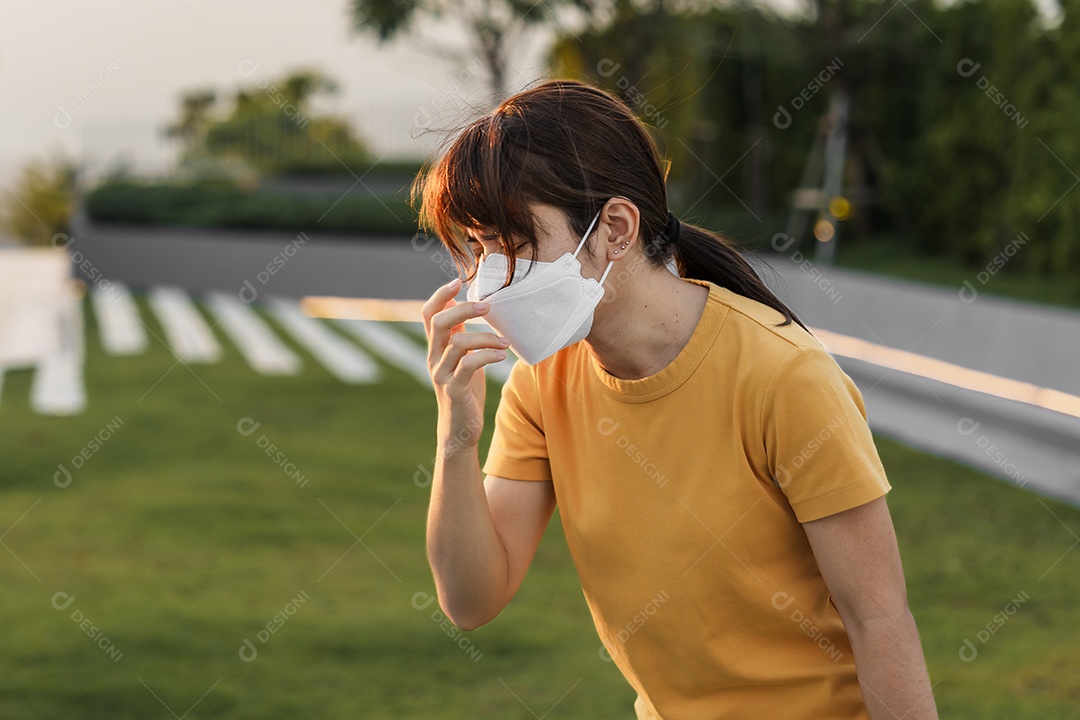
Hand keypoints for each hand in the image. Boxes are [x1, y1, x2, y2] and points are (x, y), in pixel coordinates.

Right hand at [423, 277, 510, 451]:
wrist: (460, 428)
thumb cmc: (465, 389)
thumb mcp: (461, 358)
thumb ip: (459, 335)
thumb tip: (462, 305)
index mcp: (435, 347)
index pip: (428, 313)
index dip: (440, 295)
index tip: (458, 281)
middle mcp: (434, 358)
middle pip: (438, 322)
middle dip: (463, 309)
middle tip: (487, 307)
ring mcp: (442, 374)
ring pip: (456, 343)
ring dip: (484, 337)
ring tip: (504, 341)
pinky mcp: (455, 390)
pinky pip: (468, 366)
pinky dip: (487, 356)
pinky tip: (502, 356)